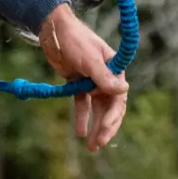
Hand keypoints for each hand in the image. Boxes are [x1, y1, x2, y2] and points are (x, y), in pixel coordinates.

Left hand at [39, 3, 126, 152]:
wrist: (54, 32)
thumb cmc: (75, 40)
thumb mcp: (90, 59)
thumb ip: (103, 76)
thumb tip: (123, 92)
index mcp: (114, 70)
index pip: (118, 98)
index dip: (113, 116)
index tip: (106, 129)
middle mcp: (106, 78)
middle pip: (110, 107)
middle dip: (106, 127)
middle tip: (100, 144)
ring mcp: (92, 82)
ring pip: (97, 109)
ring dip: (95, 126)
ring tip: (92, 146)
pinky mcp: (78, 84)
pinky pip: (82, 104)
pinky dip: (82, 118)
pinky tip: (80, 132)